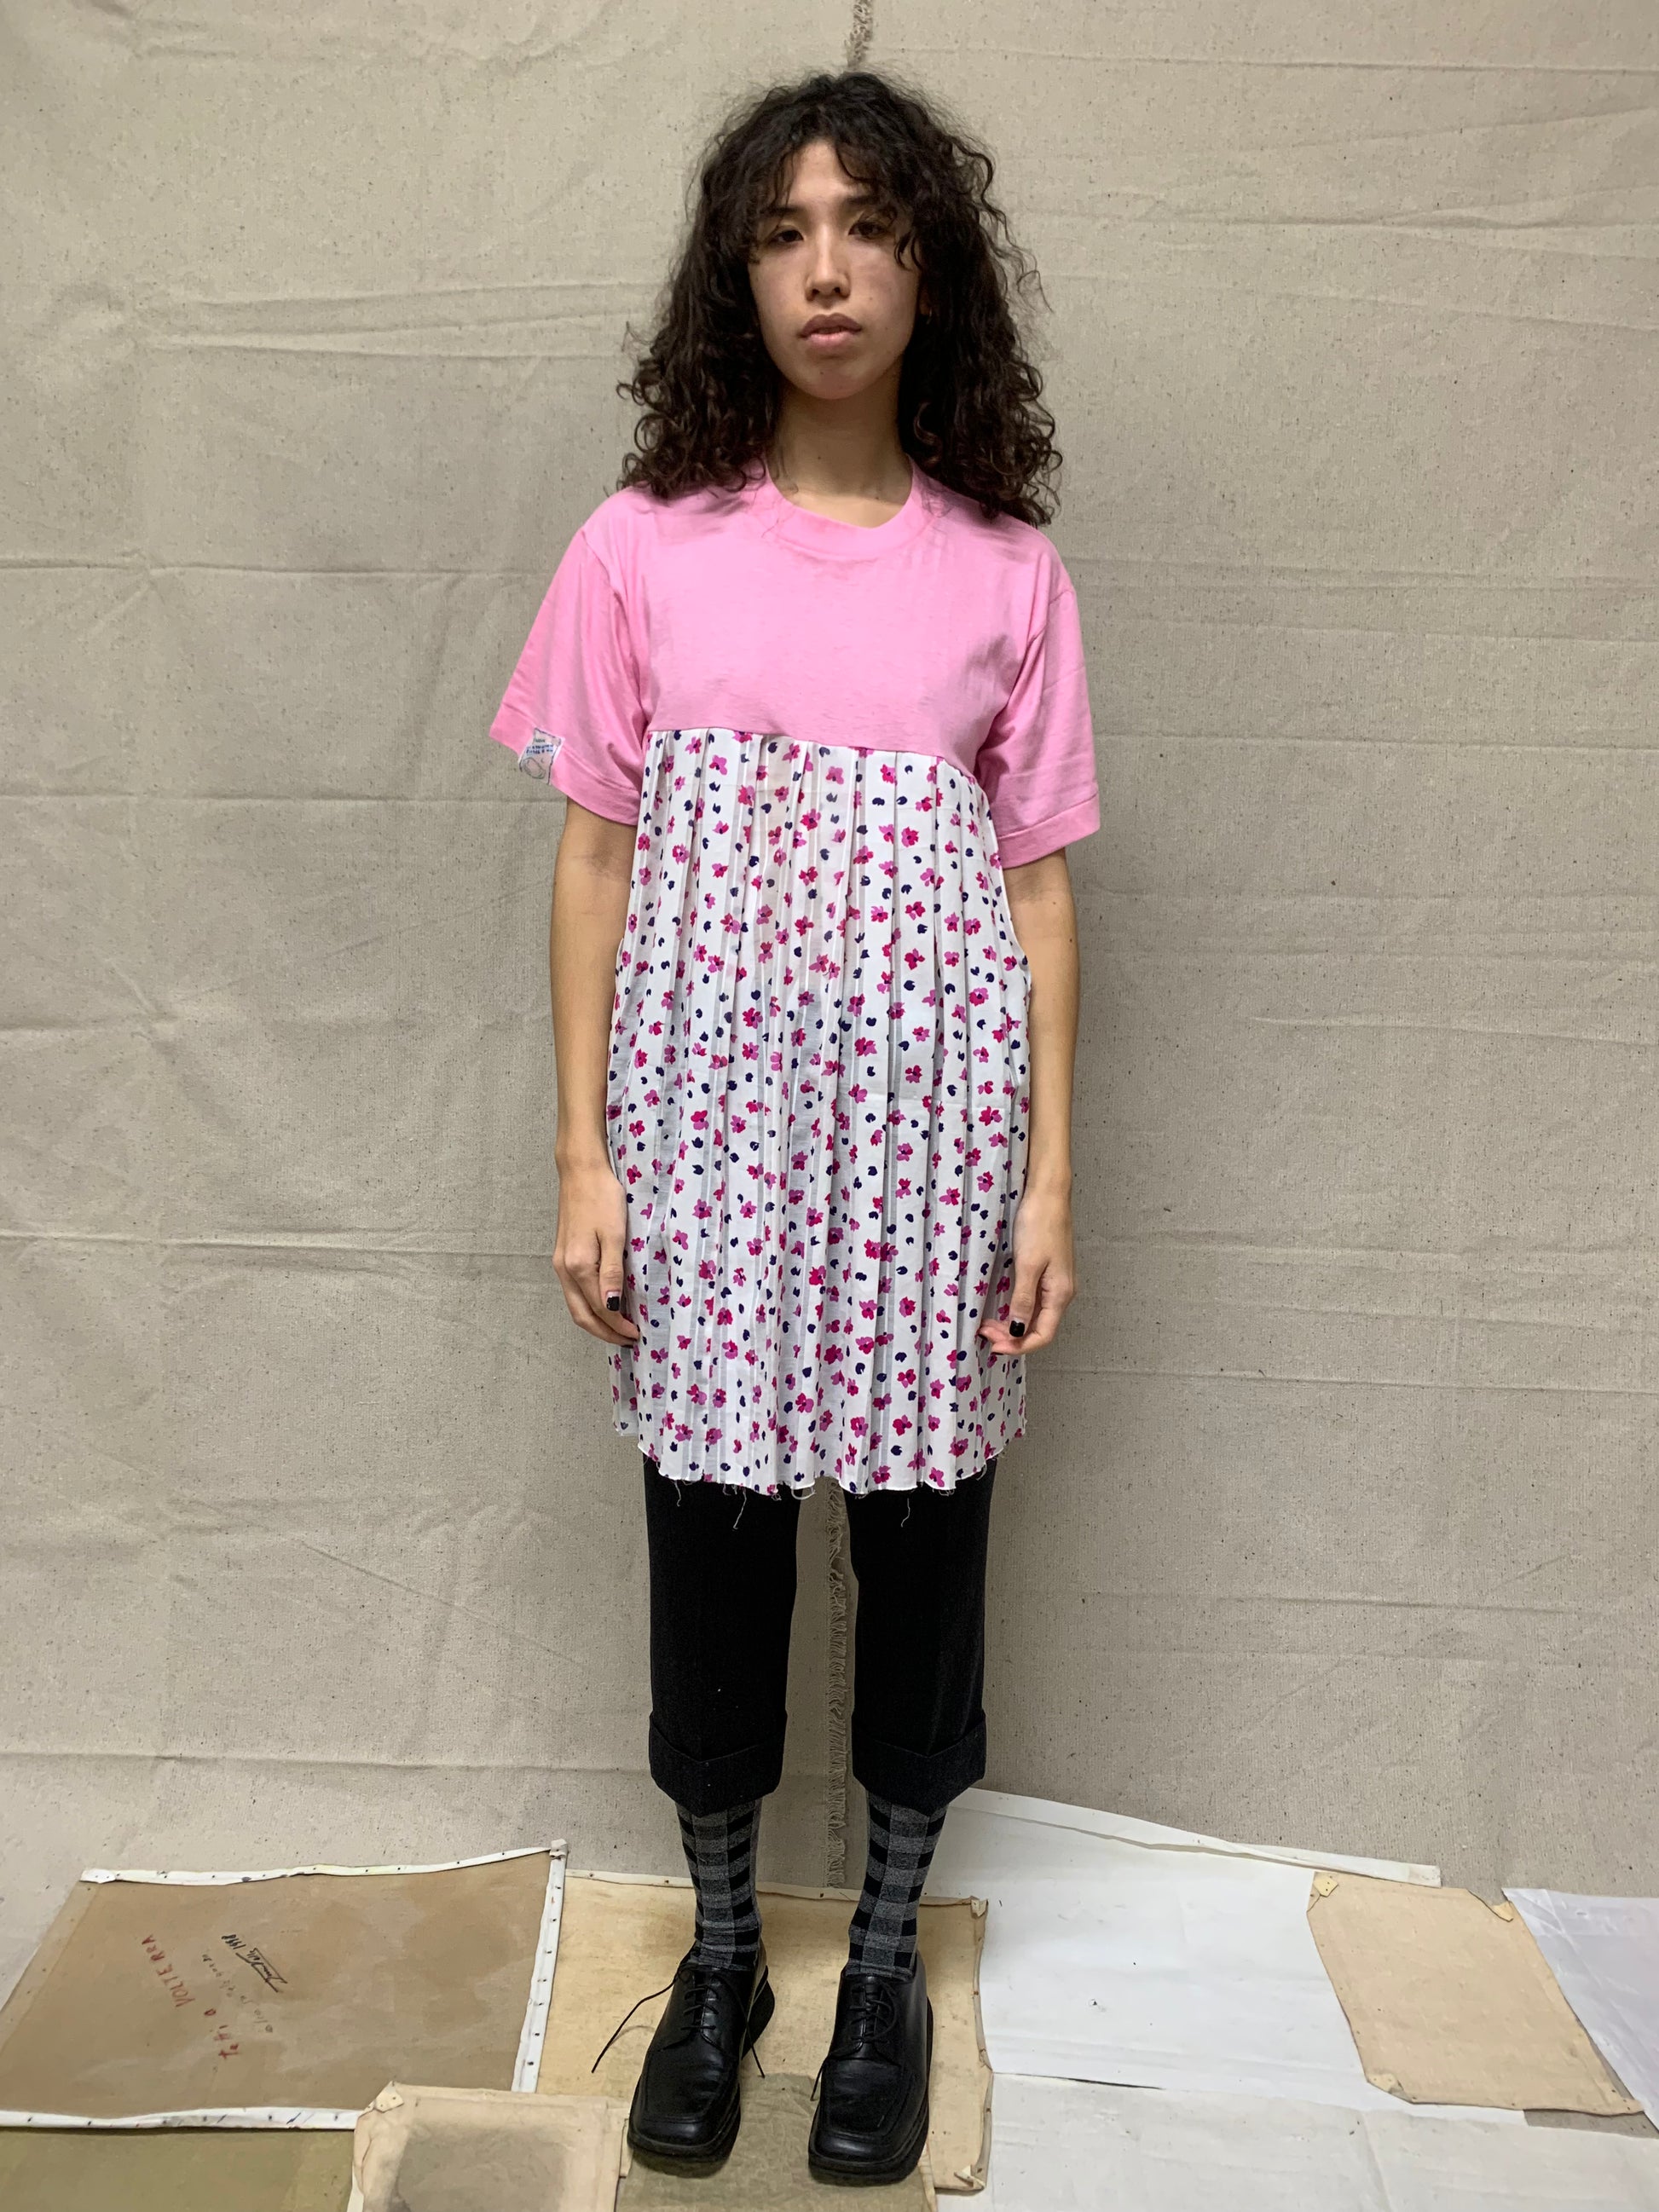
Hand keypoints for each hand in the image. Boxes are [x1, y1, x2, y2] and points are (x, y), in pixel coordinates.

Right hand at [552, 1160, 641, 1345]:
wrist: (581, 1171)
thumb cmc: (602, 1197)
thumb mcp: (614, 1235)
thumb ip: (612, 1272)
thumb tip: (611, 1306)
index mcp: (578, 1266)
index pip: (600, 1308)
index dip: (618, 1325)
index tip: (637, 1334)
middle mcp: (564, 1269)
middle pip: (581, 1315)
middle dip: (604, 1332)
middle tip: (628, 1340)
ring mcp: (561, 1263)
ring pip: (576, 1305)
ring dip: (595, 1321)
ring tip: (618, 1327)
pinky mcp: (563, 1255)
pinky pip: (574, 1291)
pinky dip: (589, 1305)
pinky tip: (604, 1303)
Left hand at [977, 1183, 1075, 1355]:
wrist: (1048, 1194)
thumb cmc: (1039, 1225)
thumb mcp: (1027, 1265)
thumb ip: (1023, 1300)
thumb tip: (1017, 1331)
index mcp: (1060, 1294)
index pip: (1043, 1335)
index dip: (1019, 1346)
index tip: (994, 1346)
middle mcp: (1061, 1292)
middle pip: (1038, 1328)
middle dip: (1012, 1337)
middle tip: (984, 1332)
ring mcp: (1055, 1282)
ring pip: (1034, 1316)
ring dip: (1012, 1324)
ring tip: (988, 1324)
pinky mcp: (1047, 1272)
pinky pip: (1033, 1301)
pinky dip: (1016, 1309)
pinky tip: (1002, 1307)